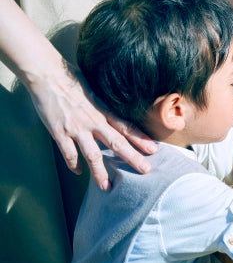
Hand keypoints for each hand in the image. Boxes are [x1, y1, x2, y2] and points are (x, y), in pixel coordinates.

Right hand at [28, 65, 155, 190]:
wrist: (48, 75)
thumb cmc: (71, 80)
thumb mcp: (94, 91)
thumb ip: (103, 105)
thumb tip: (111, 115)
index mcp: (103, 110)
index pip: (127, 127)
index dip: (141, 139)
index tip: (154, 149)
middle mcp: (93, 121)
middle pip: (117, 142)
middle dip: (133, 157)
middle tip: (146, 170)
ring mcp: (76, 128)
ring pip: (93, 154)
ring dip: (100, 172)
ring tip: (107, 187)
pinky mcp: (59, 133)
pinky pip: (69, 153)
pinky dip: (74, 165)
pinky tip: (79, 172)